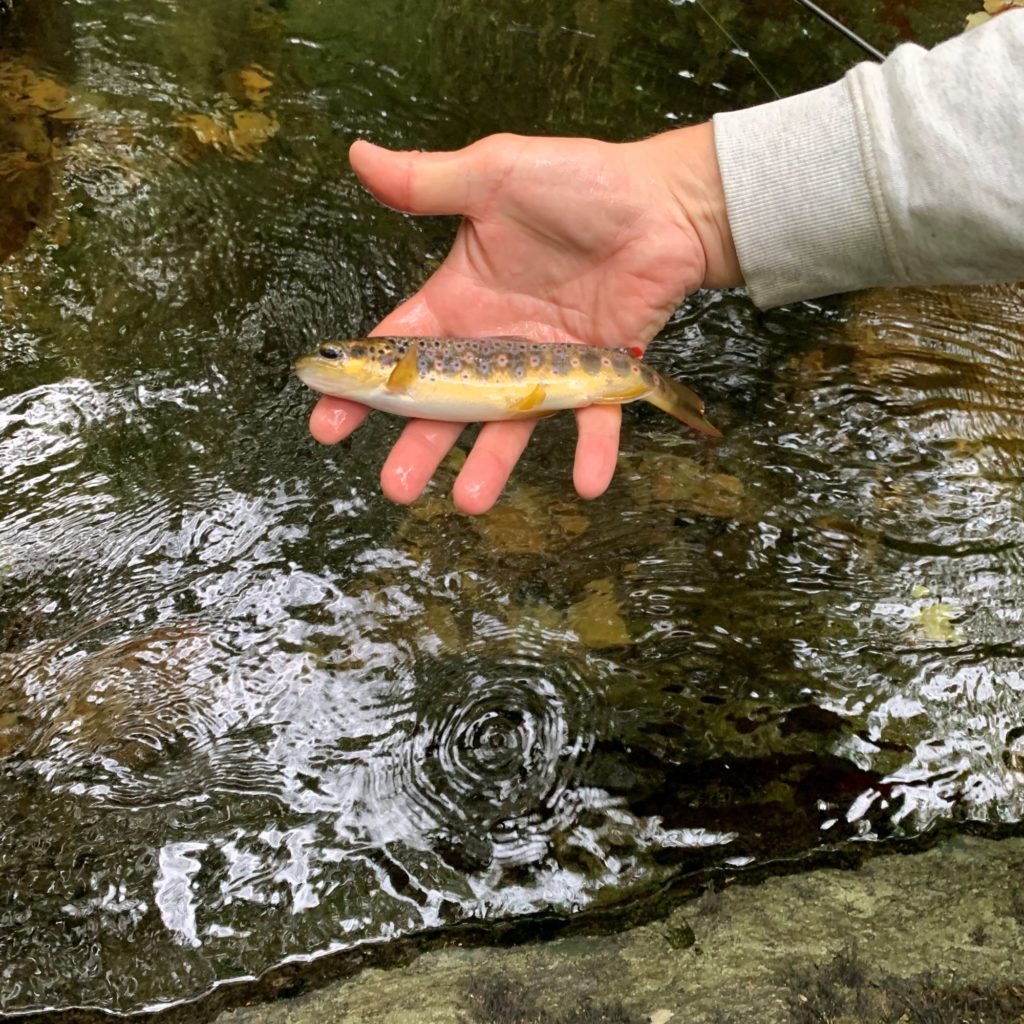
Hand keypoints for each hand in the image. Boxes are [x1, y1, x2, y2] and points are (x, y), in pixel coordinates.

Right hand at [309, 124, 740, 513]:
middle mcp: (495, 345)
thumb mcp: (494, 177)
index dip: (361, 389)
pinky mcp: (599, 375)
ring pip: (510, 426)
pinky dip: (592, 453)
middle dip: (418, 448)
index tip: (326, 426)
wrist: (661, 202)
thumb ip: (428, 183)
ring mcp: (546, 366)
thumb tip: (356, 154)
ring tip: (470, 501)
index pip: (399, 354)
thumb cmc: (578, 184)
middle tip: (396, 487)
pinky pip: (594, 421)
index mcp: (460, 303)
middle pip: (447, 408)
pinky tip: (586, 484)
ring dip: (491, 466)